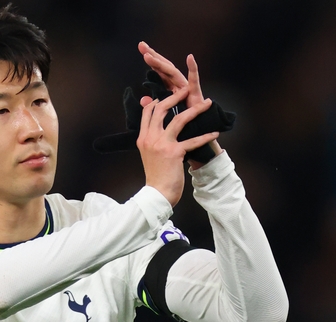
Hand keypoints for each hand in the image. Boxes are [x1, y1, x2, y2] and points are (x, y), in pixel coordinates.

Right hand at [137, 87, 219, 205]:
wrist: (157, 193)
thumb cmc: (155, 175)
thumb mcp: (148, 154)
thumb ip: (153, 139)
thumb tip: (159, 129)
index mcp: (143, 138)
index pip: (148, 112)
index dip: (158, 100)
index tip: (168, 95)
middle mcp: (150, 138)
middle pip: (161, 109)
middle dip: (175, 96)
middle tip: (186, 90)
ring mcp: (162, 144)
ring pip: (179, 119)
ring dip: (195, 109)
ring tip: (206, 103)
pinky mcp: (174, 153)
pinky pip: (193, 140)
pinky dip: (205, 137)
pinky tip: (215, 134)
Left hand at [139, 42, 222, 166]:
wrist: (197, 145)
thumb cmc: (181, 133)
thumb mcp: (163, 121)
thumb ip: (154, 109)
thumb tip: (142, 100)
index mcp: (169, 93)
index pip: (157, 73)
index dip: (150, 61)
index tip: (140, 48)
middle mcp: (178, 89)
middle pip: (164, 69)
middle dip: (154, 56)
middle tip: (142, 45)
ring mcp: (187, 91)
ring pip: (173, 74)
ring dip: (162, 64)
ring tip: (151, 55)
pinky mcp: (197, 96)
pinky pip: (194, 82)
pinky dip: (193, 70)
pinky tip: (190, 58)